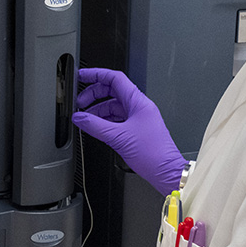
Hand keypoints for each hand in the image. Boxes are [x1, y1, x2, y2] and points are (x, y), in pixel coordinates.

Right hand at [72, 68, 186, 195]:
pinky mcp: (137, 130)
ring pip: (114, 107)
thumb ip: (95, 126)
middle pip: (113, 91)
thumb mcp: (118, 137)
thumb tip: (80, 118)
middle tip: (80, 102)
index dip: (97, 74)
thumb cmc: (153, 153)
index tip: (83, 75)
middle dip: (94, 95)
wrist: (166, 171)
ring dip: (98, 110)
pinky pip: (117, 120)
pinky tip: (96, 128)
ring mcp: (138, 118)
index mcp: (138, 102)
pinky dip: (105, 121)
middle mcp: (139, 107)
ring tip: (85, 117)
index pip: (115, 79)